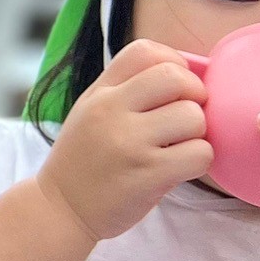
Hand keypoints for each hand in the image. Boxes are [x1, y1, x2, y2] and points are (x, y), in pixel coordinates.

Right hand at [35, 39, 212, 240]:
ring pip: (194, 117)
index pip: (146, 51)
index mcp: (99, 93)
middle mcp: (111, 111)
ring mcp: (129, 143)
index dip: (174, 63)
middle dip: (195, 96)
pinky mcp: (147, 175)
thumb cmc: (84, 161)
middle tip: (184, 118)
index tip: (173, 89)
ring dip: (197, 134)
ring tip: (178, 147)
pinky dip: (198, 161)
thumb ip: (126, 90)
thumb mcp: (89, 112)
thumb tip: (184, 76)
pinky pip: (200, 154)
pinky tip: (179, 168)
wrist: (59, 209)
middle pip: (176, 78)